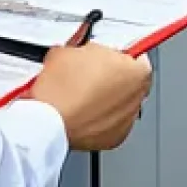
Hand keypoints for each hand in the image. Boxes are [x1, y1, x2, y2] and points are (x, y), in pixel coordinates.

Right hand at [28, 45, 151, 151]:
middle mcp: (137, 97)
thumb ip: (90, 48)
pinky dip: (100, 117)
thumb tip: (84, 51)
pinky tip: (81, 110)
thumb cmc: (62, 86)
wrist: (48, 120)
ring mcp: (127, 120)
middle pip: (130, 80)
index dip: (117, 52)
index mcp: (136, 71)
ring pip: (120, 103)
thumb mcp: (72, 48)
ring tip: (82, 93)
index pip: (137, 55)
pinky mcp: (114, 139)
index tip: (106, 53)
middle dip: (113, 75)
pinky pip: (111, 122)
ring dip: (107, 98)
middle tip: (91, 71)